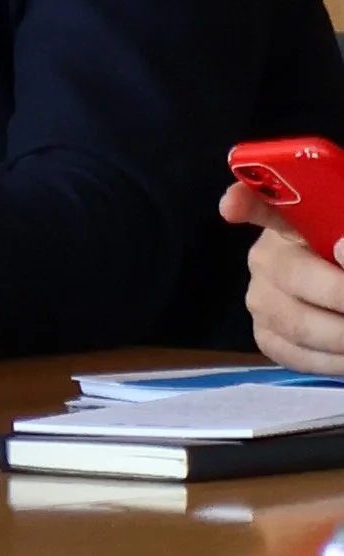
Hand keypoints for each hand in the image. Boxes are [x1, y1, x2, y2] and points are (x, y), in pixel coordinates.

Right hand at [221, 182, 343, 372]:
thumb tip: (342, 249)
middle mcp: (264, 257)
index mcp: (288, 222)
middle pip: (294, 276)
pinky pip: (296, 355)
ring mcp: (260, 299)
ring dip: (342, 334)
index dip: (242, 202)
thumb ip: (341, 232)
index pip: (257, 202)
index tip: (230, 208)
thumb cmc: (341, 261)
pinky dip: (332, 360)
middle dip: (340, 294)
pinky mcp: (266, 337)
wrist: (339, 300)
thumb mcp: (341, 233)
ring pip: (298, 324)